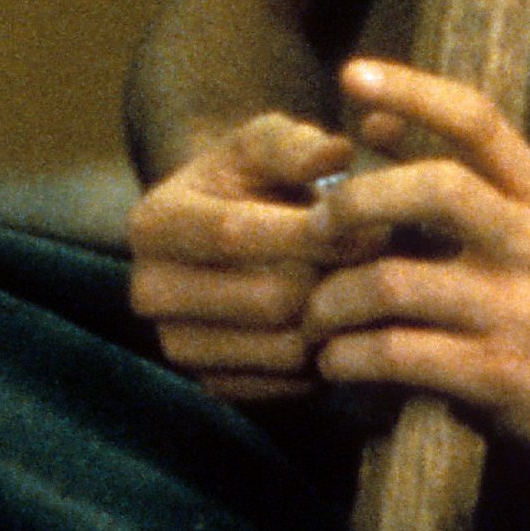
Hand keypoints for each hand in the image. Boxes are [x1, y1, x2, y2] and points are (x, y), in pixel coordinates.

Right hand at [125, 110, 355, 402]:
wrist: (225, 237)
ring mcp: (176, 346)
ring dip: (337, 322)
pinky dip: (324, 357)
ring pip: (285, 349)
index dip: (309, 233)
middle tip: (379, 264)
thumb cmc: (251, 180)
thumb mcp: (265, 145)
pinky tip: (336, 320)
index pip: (234, 234)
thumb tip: (336, 152)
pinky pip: (288, 386)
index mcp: (152, 223)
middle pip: (267, 300)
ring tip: (361, 288)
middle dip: (333, 280)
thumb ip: (296, 145)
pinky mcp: (210, 386)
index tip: (368, 225)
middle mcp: (149, 291)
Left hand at [292, 59, 529, 467]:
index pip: (476, 120)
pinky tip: (335, 361)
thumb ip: (455, 173)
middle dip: (355, 200)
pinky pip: (397, 354)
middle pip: (436, 187)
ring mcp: (517, 310)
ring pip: (394, 282)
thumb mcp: (520, 225)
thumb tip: (373, 121)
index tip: (351, 74)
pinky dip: (348, 357)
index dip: (412, 89)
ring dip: (332, 298)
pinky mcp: (497, 374)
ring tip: (313, 313)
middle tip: (313, 226)